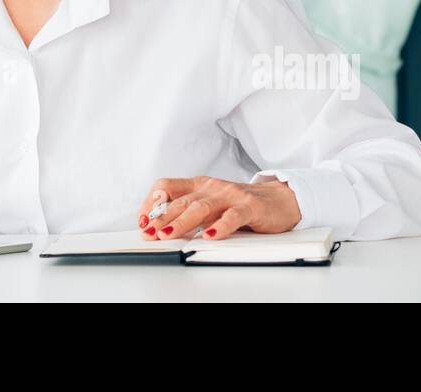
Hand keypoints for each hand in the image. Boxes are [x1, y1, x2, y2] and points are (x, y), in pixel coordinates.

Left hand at [137, 176, 301, 238]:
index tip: (141, 220)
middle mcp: (212, 187)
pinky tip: (211, 236)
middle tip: (148, 232)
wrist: (279, 199)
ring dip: (181, 222)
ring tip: (167, 235)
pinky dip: (221, 226)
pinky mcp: (249, 207)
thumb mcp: (211, 204)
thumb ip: (190, 212)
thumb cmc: (240, 204)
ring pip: (202, 207)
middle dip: (161, 217)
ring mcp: (230, 195)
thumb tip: (159, 227)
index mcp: (199, 185)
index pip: (167, 187)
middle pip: (181, 200)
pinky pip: (233, 216)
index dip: (151, 202)